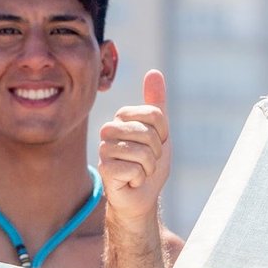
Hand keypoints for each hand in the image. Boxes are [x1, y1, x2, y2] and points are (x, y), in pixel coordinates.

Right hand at [99, 69, 170, 220]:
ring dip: (149, 167)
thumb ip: (156, 104)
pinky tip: (131, 181)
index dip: (163, 133)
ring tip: (140, 171)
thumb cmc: (149, 163)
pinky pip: (134, 169)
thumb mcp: (159, 132)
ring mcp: (104, 149)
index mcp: (122, 117)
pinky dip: (140, 179)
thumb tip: (154, 72)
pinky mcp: (104, 169)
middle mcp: (109, 129)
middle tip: (147, 161)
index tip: (156, 144)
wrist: (141, 195)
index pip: (154, 115)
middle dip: (156, 152)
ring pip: (142, 152)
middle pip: (148, 132)